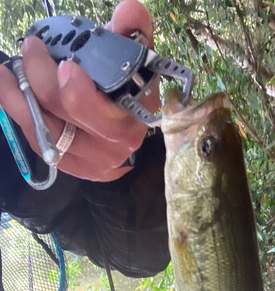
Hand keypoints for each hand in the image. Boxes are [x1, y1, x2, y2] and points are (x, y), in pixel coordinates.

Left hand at [0, 0, 158, 181]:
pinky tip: (14, 94)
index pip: (91, 109)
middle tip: (29, 49)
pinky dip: (23, 116)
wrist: (132, 135)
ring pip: (41, 131)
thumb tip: (129, 10)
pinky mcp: (70, 167)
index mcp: (127, 123)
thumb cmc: (134, 96)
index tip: (62, 61)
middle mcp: (108, 149)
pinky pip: (39, 142)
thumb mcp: (138, 63)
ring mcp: (86, 162)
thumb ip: (133, 35)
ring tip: (6, 72)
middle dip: (36, 78)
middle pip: (59, 115)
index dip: (71, 88)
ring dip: (16, 98)